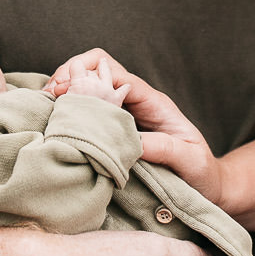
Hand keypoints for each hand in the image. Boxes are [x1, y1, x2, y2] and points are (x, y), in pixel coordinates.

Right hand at [46, 50, 222, 199]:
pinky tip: (57, 120)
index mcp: (154, 103)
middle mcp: (137, 102)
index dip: (91, 78)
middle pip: (100, 69)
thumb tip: (131, 144)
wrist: (208, 186)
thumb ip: (165, 149)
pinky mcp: (117, 128)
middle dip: (72, 74)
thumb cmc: (202, 172)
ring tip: (46, 105)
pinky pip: (91, 108)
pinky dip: (72, 109)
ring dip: (68, 89)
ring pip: (91, 85)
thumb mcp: (190, 160)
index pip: (119, 76)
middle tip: (49, 96)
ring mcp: (126, 113)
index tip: (66, 92)